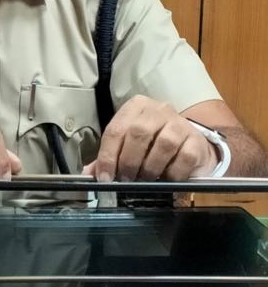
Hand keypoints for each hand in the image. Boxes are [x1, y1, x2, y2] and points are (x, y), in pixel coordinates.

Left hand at [82, 95, 217, 181]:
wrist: (190, 144)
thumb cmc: (153, 144)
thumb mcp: (128, 145)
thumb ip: (109, 157)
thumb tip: (89, 174)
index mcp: (135, 107)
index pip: (115, 129)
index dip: (107, 156)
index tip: (104, 177)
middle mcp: (158, 110)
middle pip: (138, 133)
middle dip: (128, 161)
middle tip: (125, 179)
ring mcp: (179, 123)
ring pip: (163, 144)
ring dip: (150, 167)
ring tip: (145, 179)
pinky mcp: (196, 140)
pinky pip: (183, 158)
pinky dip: (172, 173)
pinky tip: (166, 179)